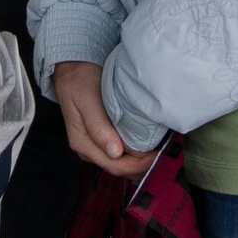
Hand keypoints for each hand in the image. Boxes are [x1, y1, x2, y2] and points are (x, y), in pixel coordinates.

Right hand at [53, 60, 156, 178]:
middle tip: (164, 155)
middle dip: (142, 166)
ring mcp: (94, 145)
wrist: (72, 68)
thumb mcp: (87, 100)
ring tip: (159, 152)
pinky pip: (119, 154)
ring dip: (139, 162)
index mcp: (82, 142)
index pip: (114, 165)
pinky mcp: (101, 138)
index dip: (138, 165)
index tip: (158, 155)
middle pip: (118, 168)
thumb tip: (114, 153)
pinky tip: (147, 147)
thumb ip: (98, 127)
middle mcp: (87, 148)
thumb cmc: (79, 80)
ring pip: (120, 164)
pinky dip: (135, 154)